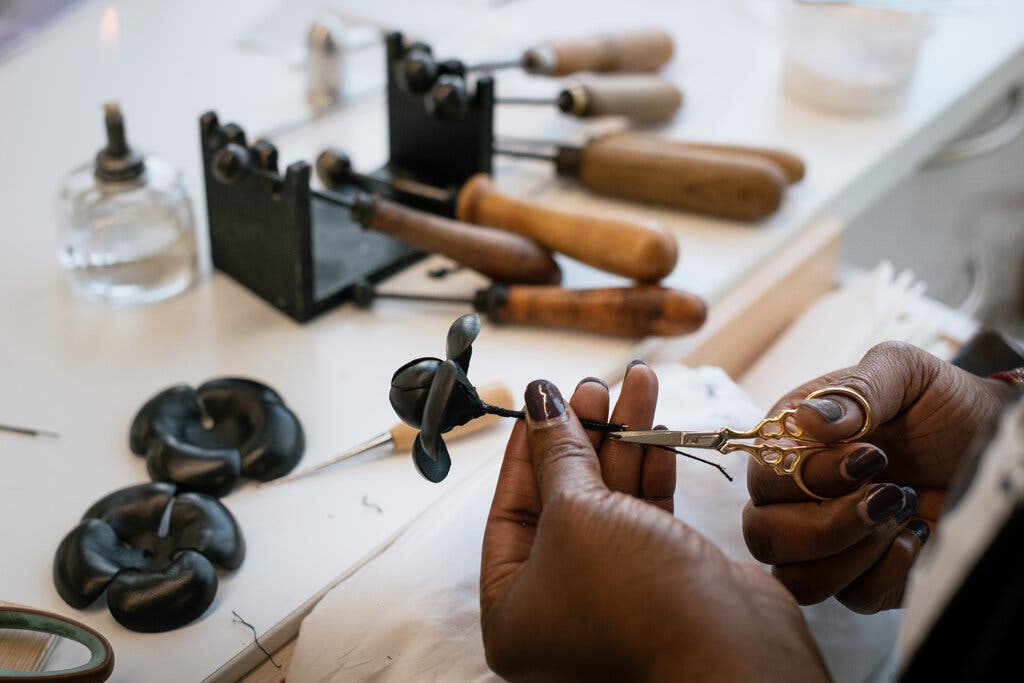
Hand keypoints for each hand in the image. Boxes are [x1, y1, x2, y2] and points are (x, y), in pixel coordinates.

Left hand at [481, 364, 827, 681]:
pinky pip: (645, 513)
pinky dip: (651, 468)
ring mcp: (613, 593)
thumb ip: (558, 452)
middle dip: (583, 436)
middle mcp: (558, 605)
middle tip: (595, 386)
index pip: (509, 511)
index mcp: (513, 609)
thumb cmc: (632, 593)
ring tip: (637, 382)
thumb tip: (540, 400)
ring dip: (625, 439)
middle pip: (563, 500)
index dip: (526, 450)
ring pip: (610, 500)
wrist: (729, 647)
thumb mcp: (577, 511)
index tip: (543, 398)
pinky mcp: (661, 579)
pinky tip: (656, 427)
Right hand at [743, 341, 1014, 612]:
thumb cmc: (943, 403)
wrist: (997, 440)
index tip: (872, 457)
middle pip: (762, 535)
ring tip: (900, 512)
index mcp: (791, 444)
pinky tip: (915, 534)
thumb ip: (856, 390)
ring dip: (851, 552)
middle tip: (887, 493)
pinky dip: (886, 571)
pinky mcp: (863, 577)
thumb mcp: (905, 374)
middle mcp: (796, 496)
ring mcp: (826, 541)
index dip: (808, 477)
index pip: (761, 476)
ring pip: (796, 578)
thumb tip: (808, 421)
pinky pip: (850, 598)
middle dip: (825, 524)